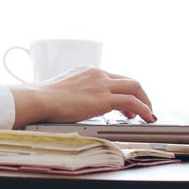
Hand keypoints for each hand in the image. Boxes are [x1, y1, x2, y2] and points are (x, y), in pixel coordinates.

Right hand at [9, 66, 154, 127]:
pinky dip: (143, 109)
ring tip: (148, 114)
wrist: (39, 98)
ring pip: (135, 88)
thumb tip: (79, 103)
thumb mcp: (64, 89)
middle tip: (143, 107)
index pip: (114, 78)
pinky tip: (146, 118)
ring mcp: (102, 84)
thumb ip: (77, 92)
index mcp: (88, 70)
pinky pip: (132, 102)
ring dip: (145, 102)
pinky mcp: (104, 98)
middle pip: (129, 80)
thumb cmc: (44, 97)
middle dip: (140, 94)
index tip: (126, 104)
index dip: (124, 91)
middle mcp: (98, 74)